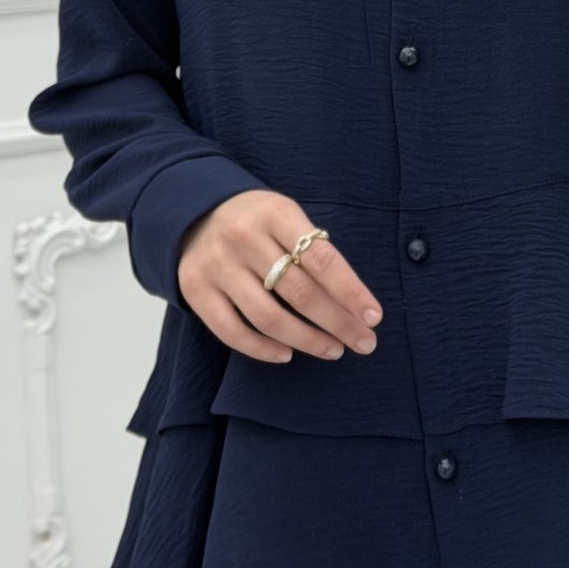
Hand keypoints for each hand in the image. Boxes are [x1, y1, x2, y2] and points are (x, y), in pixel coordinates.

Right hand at [177, 191, 383, 362]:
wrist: (196, 212)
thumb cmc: (258, 221)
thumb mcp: (286, 217)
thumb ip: (313, 250)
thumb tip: (353, 302)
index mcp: (275, 214)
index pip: (322, 259)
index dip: (351, 291)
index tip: (373, 317)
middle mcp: (243, 237)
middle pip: (299, 292)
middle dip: (337, 322)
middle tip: (363, 343)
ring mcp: (217, 265)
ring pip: (268, 317)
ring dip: (306, 340)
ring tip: (332, 350)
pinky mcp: (195, 289)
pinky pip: (231, 331)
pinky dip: (262, 349)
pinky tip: (287, 354)